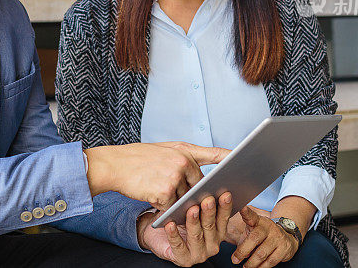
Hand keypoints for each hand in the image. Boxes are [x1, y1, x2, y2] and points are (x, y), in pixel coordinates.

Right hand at [85, 142, 229, 210]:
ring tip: (155, 188)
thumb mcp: (163, 150)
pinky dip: (163, 206)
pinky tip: (149, 194)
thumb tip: (197, 177)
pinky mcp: (165, 193)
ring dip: (174, 200)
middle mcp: (183, 162)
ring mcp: (175, 178)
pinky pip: (171, 207)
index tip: (243, 160)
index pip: (213, 154)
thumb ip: (182, 160)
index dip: (229, 158)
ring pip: (184, 198)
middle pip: (198, 185)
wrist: (114, 164)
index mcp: (184, 150)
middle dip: (190, 192)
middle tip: (178, 190)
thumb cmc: (137, 158)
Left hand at [137, 192, 232, 265]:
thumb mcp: (191, 210)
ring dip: (193, 222)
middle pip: (210, 226)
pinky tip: (170, 224)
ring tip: (191, 209)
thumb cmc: (178, 220)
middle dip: (209, 212)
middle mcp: (212, 245)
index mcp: (218, 232)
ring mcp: (199, 254)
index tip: (225, 193)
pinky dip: (174, 234)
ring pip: (196, 236)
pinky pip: (178, 245)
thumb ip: (200, 203)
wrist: (158, 236)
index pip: (223, 218)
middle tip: (207, 199)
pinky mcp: (183, 259)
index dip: (225, 206)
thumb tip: (206, 186)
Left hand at [229, 207, 298, 267]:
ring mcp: (277, 238)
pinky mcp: (284, 249)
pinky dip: (262, 267)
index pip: (251, 216)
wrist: (288, 236)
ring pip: (262, 253)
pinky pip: (271, 261)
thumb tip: (238, 253)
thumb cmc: (264, 234)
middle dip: (242, 251)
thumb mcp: (253, 230)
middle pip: (254, 238)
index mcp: (258, 221)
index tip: (242, 208)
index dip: (246, 212)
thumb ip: (244, 239)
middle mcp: (269, 227)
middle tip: (235, 259)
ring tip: (246, 266)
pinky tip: (257, 267)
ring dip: (251, 263)